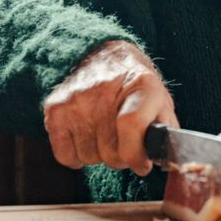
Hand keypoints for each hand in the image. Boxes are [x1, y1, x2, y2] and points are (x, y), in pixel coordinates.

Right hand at [42, 40, 176, 173]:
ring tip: (105, 133)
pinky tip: (86, 137)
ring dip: (99, 154)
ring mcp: (77, 100)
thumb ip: (164, 130)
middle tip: (124, 142)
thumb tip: (160, 161)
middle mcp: (104, 90)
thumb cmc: (134, 86)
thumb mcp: (160, 99)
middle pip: (111, 152)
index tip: (142, 164)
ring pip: (90, 157)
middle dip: (121, 157)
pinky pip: (66, 156)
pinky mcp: (55, 109)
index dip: (137, 154)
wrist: (101, 56)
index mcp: (141, 86)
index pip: (132, 125)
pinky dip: (76, 155)